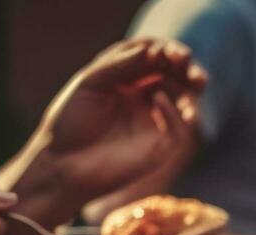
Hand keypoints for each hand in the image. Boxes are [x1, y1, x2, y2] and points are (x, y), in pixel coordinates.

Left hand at [28, 38, 204, 203]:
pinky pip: (177, 129)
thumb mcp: (89, 83)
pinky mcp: (159, 149)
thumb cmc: (69, 124)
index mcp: (128, 81)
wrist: (62, 165)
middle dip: (186, 67)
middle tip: (186, 60)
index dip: (165, 51)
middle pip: (176, 77)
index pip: (156, 60)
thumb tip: (150, 49)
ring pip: (185, 101)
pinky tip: (158, 99)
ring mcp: (154, 123)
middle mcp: (145, 100)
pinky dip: (172, 112)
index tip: (165, 49)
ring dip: (190, 88)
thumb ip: (118, 64)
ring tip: (193, 79)